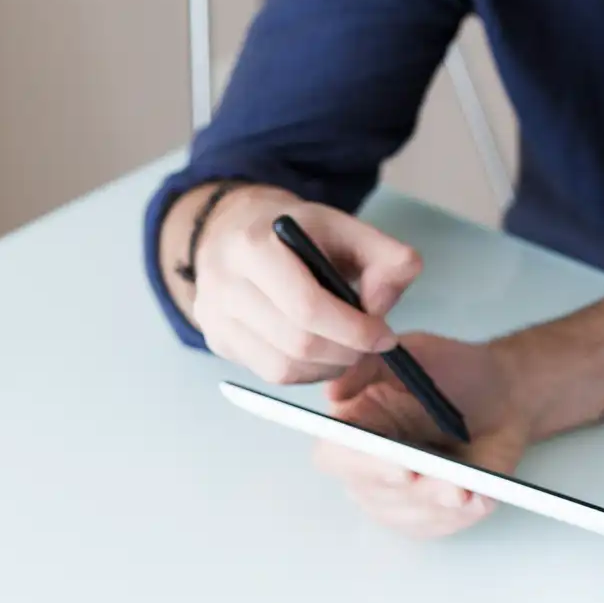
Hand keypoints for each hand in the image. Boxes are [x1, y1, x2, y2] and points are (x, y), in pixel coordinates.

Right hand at [186, 186, 416, 384]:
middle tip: (372, 346)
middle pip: (297, 342)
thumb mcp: (350, 228)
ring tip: (350, 348)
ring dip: (329, 367)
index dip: (354, 329)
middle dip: (346, 351)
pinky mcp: (218, 340)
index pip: (307, 306)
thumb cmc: (300, 232)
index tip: (385, 336)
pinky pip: (271, 374)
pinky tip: (323, 351)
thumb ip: (388, 259)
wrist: (237, 230)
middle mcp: (225, 283)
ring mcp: (215, 316)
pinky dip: (308, 372)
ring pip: (283, 367)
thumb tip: (381, 306)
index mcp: (255, 245)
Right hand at [314, 332, 532, 538]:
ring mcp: (395, 494)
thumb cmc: (456, 372)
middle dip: (411, 491)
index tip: (399, 466)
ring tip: (467, 490)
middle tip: (446, 484)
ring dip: (437, 505)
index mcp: (357, 425)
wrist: (503, 394)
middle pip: (370, 492)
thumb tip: (334, 392)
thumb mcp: (416, 351)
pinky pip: (433, 526)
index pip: (335, 454)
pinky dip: (457, 517)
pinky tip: (480, 499)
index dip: (362, 463)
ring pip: (404, 514)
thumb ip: (371, 365)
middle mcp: (367, 465)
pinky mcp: (425, 512)